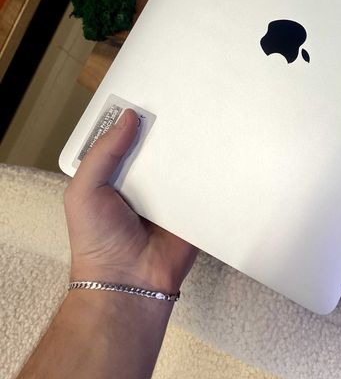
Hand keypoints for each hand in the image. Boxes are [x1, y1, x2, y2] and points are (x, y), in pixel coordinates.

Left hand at [64, 109, 197, 294]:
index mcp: (114, 176)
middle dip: (165, 128)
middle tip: (180, 98)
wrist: (130, 282)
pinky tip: (218, 149)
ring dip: (189, 147)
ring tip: (202, 116)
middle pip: (157, 147)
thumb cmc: (98, 241)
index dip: (131, 120)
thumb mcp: (84, 192)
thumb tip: (127, 118)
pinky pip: (203, 185)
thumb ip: (102, 154)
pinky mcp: (191, 209)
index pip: (123, 139)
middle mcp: (142, 182)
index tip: (146, 95)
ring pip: (182, 162)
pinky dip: (209, 172)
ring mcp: (168, 195)